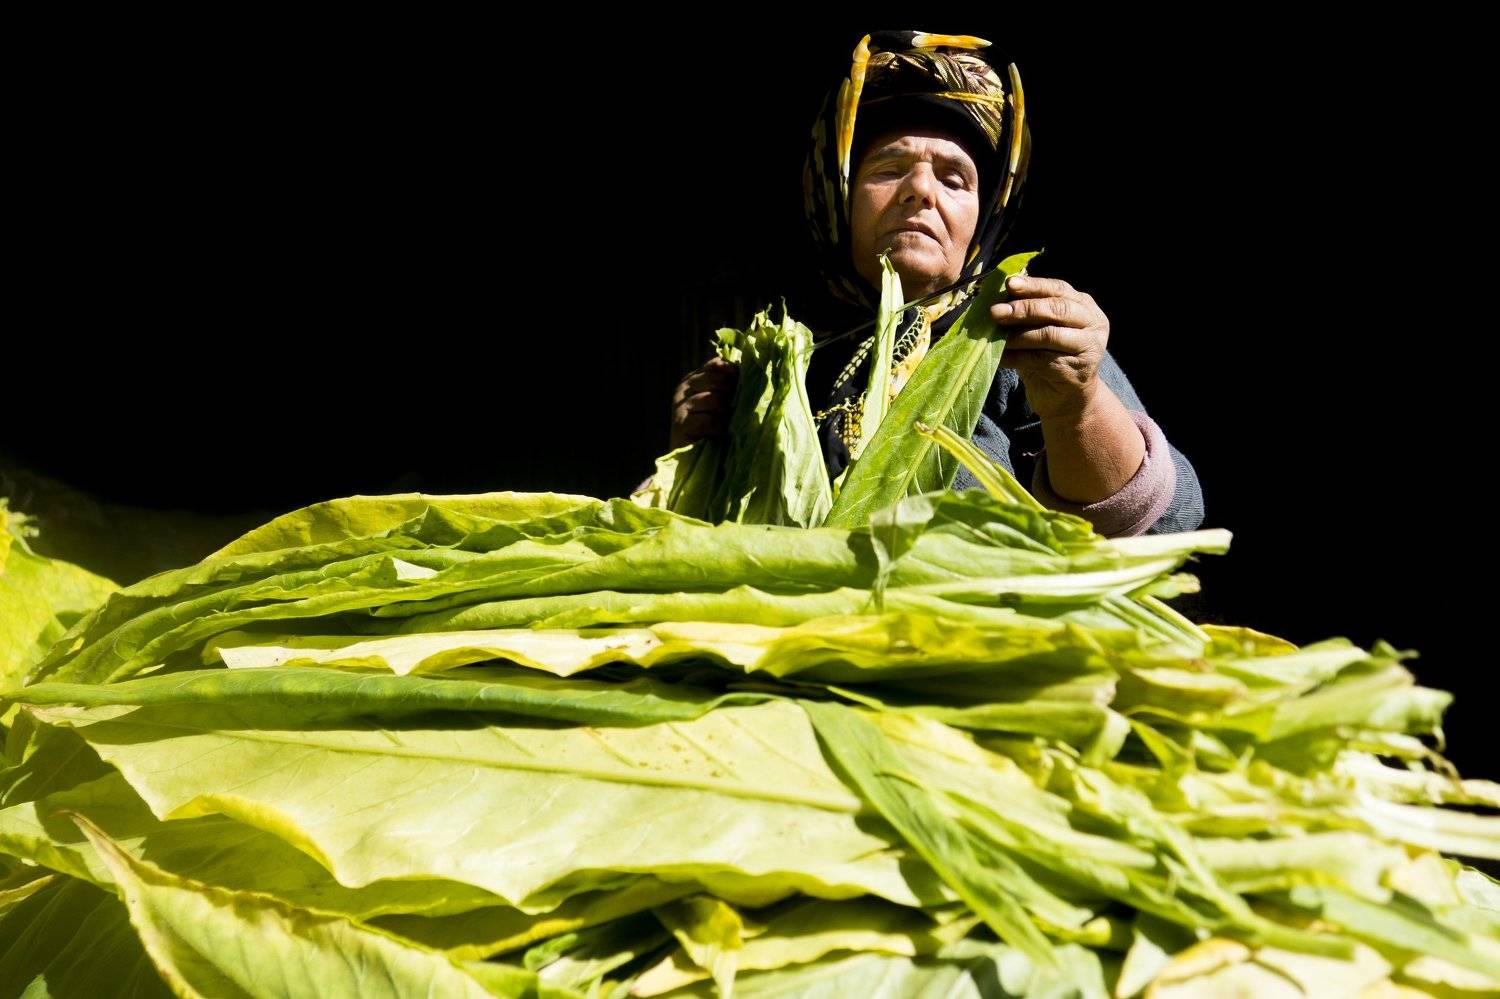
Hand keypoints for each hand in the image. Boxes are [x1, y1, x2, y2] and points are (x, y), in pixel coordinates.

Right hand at [669, 357, 737, 448]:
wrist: (695, 454)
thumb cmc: (713, 426)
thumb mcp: (723, 400)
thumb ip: (729, 383)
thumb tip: (747, 367)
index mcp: (694, 378)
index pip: (716, 364)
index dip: (733, 373)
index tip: (741, 384)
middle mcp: (684, 388)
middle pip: (716, 379)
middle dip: (730, 394)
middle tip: (732, 409)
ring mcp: (679, 405)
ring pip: (712, 399)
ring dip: (724, 413)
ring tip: (725, 422)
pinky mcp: (680, 424)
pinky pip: (708, 420)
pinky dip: (717, 427)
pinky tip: (718, 432)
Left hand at [991, 275, 1108, 420]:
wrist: (1064, 397)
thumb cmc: (1049, 355)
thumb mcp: (1041, 327)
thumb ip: (1028, 311)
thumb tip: (999, 296)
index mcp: (1084, 305)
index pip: (1058, 289)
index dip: (1033, 285)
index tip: (1009, 284)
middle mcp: (1092, 323)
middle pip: (1057, 309)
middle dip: (1024, 309)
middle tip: (996, 312)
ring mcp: (1088, 348)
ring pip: (1049, 335)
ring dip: (1018, 335)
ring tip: (995, 337)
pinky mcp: (1076, 371)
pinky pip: (1040, 360)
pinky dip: (1016, 357)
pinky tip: (1000, 357)